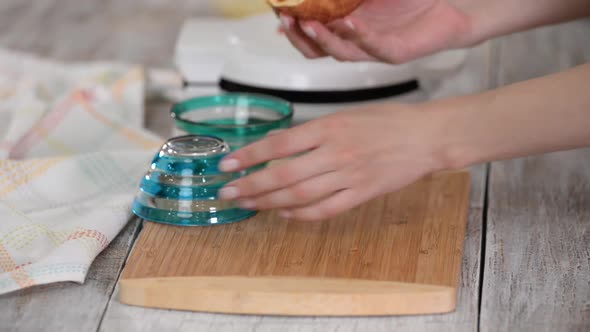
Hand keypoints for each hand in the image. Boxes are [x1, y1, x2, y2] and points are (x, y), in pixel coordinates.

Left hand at [218, 104, 449, 220]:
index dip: (249, 156)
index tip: (227, 164)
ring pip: (300, 195)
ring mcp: (349, 176)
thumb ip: (313, 131)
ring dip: (268, 202)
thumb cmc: (387, 120)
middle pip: (283, 174)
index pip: (279, 144)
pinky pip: (326, 209)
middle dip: (250, 185)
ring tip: (247, 204)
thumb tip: (278, 146)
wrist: (426, 136)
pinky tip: (283, 214)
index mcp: (329, 126)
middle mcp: (335, 152)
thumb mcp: (346, 115)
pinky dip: (301, 214)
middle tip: (227, 193)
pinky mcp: (362, 194)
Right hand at [278, 0, 473, 63]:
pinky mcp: (396, 53)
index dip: (292, 26)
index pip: (312, 32)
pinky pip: (373, 47)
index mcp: (348, 25)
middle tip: (285, 21)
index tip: (277, 12)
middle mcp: (357, 40)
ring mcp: (375, 49)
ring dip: (323, 39)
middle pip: (318, 50)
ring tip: (309, 24)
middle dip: (299, 37)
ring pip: (341, 53)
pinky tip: (349, 23)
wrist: (455, 6)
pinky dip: (359, 36)